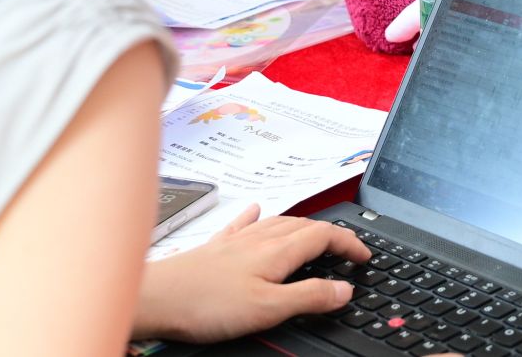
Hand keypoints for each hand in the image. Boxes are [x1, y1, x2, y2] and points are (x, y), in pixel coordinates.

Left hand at [133, 204, 369, 343]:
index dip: (349, 243)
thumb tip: (344, 289)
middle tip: (347, 249)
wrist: (157, 297)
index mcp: (277, 252)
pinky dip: (257, 217)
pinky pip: (243, 225)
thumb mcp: (268, 309)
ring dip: (303, 225)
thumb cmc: (206, 304)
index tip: (364, 256)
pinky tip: (255, 211)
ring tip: (316, 232)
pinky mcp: (215, 247)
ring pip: (279, 223)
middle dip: (331, 233)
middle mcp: (259, 239)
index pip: (324, 236)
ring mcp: (236, 241)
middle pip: (305, 226)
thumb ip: (308, 297)